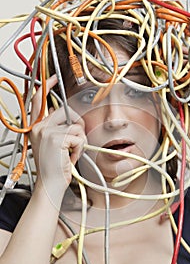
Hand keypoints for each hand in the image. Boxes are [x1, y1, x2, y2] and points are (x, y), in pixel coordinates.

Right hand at [30, 76, 86, 194]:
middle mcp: (39, 127)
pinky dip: (80, 149)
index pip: (38, 100)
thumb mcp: (49, 144)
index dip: (46, 86)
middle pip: (66, 112)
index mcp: (35, 127)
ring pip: (76, 125)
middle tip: (73, 143)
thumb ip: (53, 127)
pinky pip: (79, 137)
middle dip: (77, 127)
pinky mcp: (57, 139)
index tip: (54, 78)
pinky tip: (71, 157)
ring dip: (79, 141)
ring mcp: (47, 132)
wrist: (49, 184)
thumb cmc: (52, 167)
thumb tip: (64, 114)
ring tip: (70, 153)